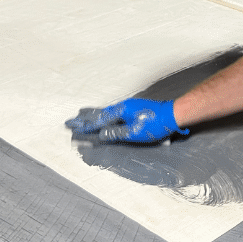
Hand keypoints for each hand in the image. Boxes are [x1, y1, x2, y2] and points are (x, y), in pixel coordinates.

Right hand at [66, 98, 189, 142]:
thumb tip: (100, 135)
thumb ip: (116, 134)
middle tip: (70, 121)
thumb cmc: (155, 124)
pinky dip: (104, 115)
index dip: (85, 126)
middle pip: (99, 113)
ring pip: (105, 111)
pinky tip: (104, 116)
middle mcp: (122, 106)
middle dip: (84, 119)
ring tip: (82, 117)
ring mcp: (128, 106)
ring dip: (93, 116)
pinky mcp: (134, 108)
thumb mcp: (134, 133)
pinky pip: (113, 111)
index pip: (98, 120)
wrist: (172, 114)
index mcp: (120, 111)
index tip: (72, 128)